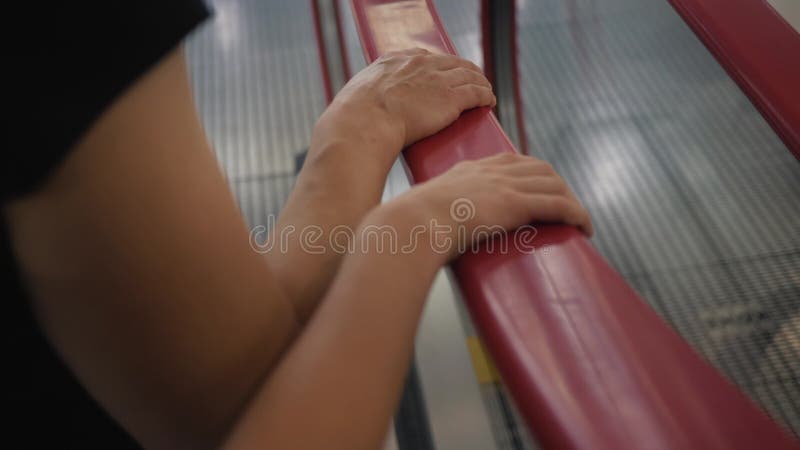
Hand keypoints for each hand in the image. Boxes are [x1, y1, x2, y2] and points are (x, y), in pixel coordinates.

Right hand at [311, 48, 495, 168]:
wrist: (365, 122)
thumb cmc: (355, 118)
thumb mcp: (358, 95)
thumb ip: (368, 95)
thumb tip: (358, 107)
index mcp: (396, 59)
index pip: (426, 56)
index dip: (440, 65)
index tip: (444, 73)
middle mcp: (420, 63)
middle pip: (453, 62)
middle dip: (466, 71)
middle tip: (472, 80)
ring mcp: (438, 79)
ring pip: (470, 75)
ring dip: (480, 82)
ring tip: (485, 91)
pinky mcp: (451, 98)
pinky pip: (476, 92)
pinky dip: (485, 96)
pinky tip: (489, 102)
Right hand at [388, 152, 592, 258]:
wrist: (412, 223)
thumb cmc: (411, 225)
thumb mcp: (425, 211)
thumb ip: (436, 215)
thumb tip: (427, 234)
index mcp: (470, 168)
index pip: (513, 162)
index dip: (533, 174)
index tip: (540, 189)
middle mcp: (491, 171)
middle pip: (540, 169)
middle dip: (558, 186)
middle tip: (566, 208)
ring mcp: (505, 185)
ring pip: (554, 184)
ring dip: (571, 201)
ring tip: (578, 221)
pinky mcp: (515, 203)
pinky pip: (559, 205)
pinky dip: (576, 214)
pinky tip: (584, 227)